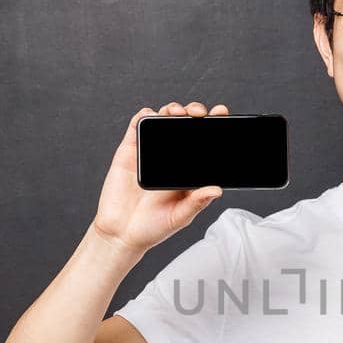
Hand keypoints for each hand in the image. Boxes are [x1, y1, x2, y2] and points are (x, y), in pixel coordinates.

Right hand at [93, 101, 226, 255]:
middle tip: (199, 113)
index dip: (213, 124)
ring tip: (178, 112)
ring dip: (172, 109)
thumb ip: (197, 203)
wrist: (121, 233)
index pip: (204, 141)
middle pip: (185, 124)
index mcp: (187, 169)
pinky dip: (145, 115)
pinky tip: (151, 115)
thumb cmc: (152, 227)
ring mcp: (150, 151)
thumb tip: (217, 189)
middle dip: (194, 111)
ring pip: (163, 120)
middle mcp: (171, 157)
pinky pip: (137, 127)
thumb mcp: (180, 217)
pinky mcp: (130, 151)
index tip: (221, 114)